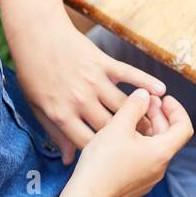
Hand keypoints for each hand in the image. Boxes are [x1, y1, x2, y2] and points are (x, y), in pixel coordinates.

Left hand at [13, 22, 166, 163]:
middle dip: (128, 139)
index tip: (116, 157)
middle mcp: (80, 100)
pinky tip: (161, 90)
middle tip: (143, 146)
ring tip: (155, 125)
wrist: (36, 36)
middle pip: (111, 127)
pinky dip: (147, 81)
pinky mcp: (104, 63)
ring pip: (124, 105)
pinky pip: (130, 74)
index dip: (104, 154)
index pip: (88, 143)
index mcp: (61, 114)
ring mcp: (94, 81)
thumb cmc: (34, 74)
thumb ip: (56, 134)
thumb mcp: (38, 108)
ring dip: (141, 116)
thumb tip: (69, 161)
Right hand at [68, 88, 192, 196]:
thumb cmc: (102, 163)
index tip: (163, 98)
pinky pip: (144, 160)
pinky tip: (121, 138)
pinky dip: (139, 144)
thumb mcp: (118, 126)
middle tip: (145, 101)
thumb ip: (134, 106)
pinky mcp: (135, 186)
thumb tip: (145, 94)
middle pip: (169, 136)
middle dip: (159, 116)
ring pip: (155, 148)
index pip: (184, 126)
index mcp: (162, 152)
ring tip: (131, 117)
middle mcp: (160, 168)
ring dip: (148, 130)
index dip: (176, 109)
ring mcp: (148, 179)